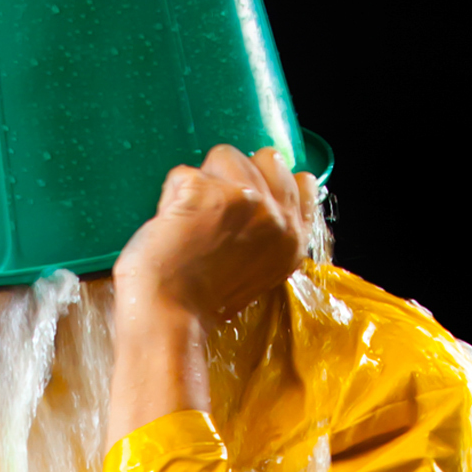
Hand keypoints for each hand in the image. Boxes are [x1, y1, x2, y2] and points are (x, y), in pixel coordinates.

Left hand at [104, 143, 309, 426]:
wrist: (169, 315)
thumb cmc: (201, 300)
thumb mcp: (258, 270)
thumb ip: (267, 233)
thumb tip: (260, 201)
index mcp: (294, 238)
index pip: (301, 182)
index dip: (268, 181)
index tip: (245, 198)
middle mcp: (278, 217)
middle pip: (265, 158)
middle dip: (236, 174)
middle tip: (212, 211)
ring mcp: (246, 201)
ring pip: (224, 156)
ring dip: (203, 180)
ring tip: (190, 220)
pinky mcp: (208, 193)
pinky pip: (183, 173)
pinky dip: (170, 196)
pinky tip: (171, 225)